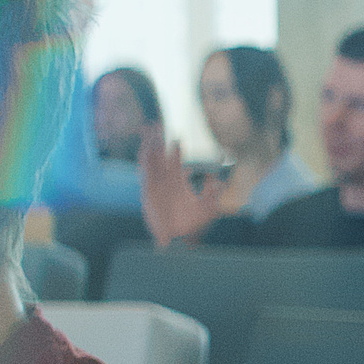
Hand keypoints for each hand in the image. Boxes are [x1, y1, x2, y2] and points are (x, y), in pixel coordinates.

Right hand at [138, 121, 227, 247]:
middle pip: (161, 156)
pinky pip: (145, 173)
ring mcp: (156, 184)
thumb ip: (212, 194)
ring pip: (152, 161)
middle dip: (159, 141)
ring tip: (149, 133)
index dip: (176, 149)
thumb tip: (219, 181)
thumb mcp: (206, 209)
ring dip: (150, 147)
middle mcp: (166, 180)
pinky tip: (144, 151)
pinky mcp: (148, 190)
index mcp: (178, 182)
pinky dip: (144, 162)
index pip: (177, 161)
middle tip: (157, 125)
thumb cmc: (189, 225)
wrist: (175, 238)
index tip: (178, 138)